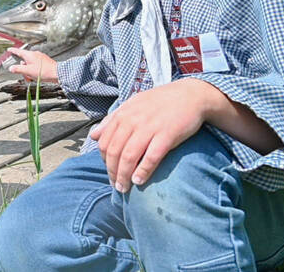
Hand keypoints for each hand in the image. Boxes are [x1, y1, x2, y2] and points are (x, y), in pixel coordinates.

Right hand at [7, 48, 57, 82]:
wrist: (57, 73)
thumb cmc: (44, 71)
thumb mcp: (28, 71)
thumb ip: (18, 69)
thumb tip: (11, 68)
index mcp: (29, 55)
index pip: (18, 51)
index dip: (13, 51)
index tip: (9, 50)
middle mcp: (35, 54)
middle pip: (24, 60)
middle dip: (23, 69)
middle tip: (25, 75)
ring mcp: (40, 57)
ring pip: (30, 64)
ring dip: (29, 71)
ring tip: (33, 77)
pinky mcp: (44, 61)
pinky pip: (35, 65)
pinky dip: (34, 70)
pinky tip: (37, 76)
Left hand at [89, 79, 208, 192]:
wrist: (190, 95)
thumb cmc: (160, 102)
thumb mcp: (132, 105)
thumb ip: (111, 120)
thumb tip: (93, 135)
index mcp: (122, 115)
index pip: (104, 142)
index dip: (104, 160)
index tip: (109, 171)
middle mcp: (132, 121)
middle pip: (114, 152)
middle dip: (112, 172)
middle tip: (115, 185)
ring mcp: (149, 128)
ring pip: (129, 157)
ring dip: (124, 176)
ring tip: (124, 188)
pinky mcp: (166, 136)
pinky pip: (151, 157)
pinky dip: (143, 171)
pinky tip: (139, 181)